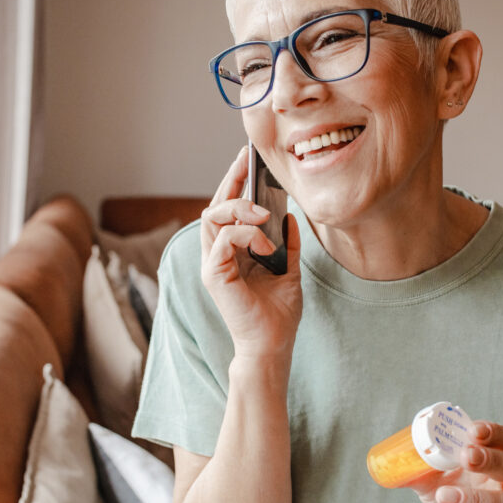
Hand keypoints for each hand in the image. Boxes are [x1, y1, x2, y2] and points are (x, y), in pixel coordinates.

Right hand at [200, 146, 301, 363]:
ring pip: (212, 215)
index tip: (248, 158)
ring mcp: (213, 263)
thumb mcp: (290, 269)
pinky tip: (266, 245)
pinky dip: (246, 234)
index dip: (235, 181)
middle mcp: (218, 253)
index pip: (228, 208)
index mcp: (233, 250)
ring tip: (264, 213)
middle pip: (214, 205)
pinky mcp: (214, 274)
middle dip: (230, 179)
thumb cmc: (278, 313)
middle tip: (247, 161)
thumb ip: (288, 243)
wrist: (273, 344)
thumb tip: (290, 214)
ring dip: (239, 208)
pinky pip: (223, 238)